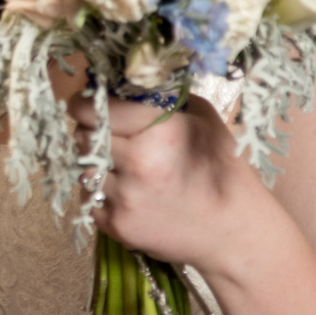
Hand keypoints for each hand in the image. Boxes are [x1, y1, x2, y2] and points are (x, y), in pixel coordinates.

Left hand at [67, 92, 269, 271]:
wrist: (233, 231)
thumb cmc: (221, 168)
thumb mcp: (202, 117)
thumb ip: (162, 97)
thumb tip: (122, 83)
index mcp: (158, 131)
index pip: (94, 110)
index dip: (85, 104)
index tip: (85, 104)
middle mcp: (136, 164)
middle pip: (83, 137)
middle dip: (92, 133)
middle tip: (108, 135)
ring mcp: (124, 198)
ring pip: (84, 169)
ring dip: (96, 164)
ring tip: (122, 165)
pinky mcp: (116, 225)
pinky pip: (90, 199)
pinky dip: (103, 193)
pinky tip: (128, 192)